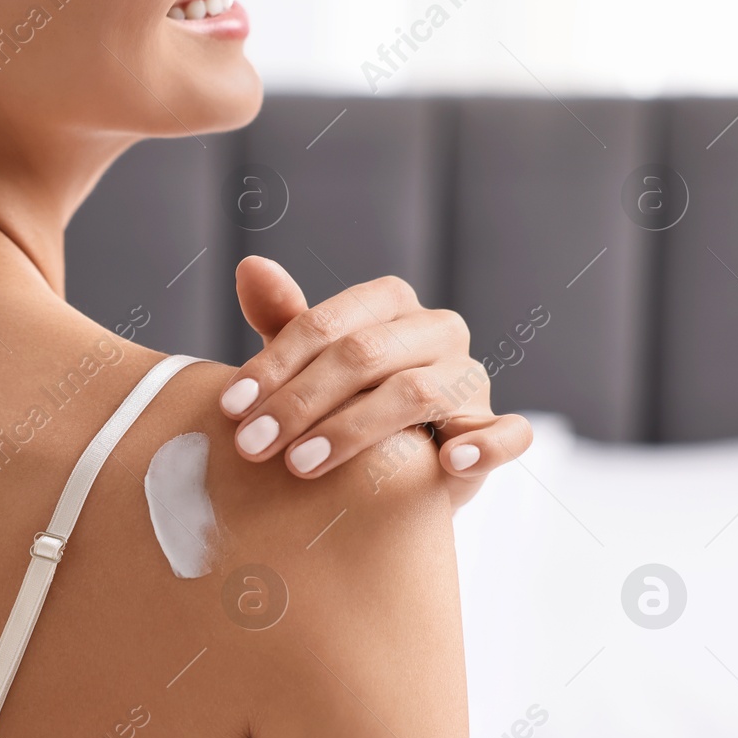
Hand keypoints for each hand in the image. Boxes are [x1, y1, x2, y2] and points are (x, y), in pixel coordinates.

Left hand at [218, 257, 532, 508]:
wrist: (396, 472)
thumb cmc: (344, 404)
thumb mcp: (308, 366)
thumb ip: (283, 320)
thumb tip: (249, 266)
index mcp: (389, 305)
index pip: (328, 324)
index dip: (274, 363)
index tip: (230, 407)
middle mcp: (437, 331)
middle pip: (365, 355)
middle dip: (300, 401)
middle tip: (253, 445)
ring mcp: (471, 379)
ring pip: (419, 391)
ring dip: (354, 429)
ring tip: (301, 465)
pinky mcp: (495, 428)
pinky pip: (507, 432)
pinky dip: (484, 445)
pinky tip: (448, 464)